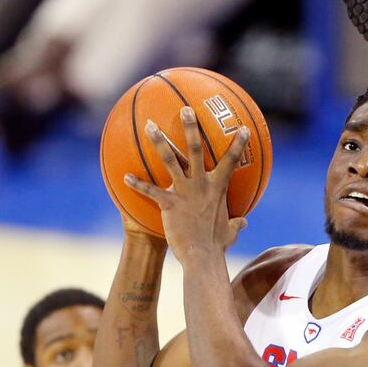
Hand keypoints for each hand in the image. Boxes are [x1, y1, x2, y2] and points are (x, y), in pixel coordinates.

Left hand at [124, 107, 248, 262]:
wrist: (202, 256)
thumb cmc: (216, 246)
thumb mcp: (229, 232)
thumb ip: (235, 224)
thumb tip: (243, 223)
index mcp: (217, 188)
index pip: (231, 162)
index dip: (239, 145)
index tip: (243, 128)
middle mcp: (201, 185)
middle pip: (195, 149)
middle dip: (191, 127)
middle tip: (185, 109)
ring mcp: (184, 192)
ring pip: (170, 161)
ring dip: (159, 142)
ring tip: (150, 126)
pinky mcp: (169, 204)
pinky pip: (150, 191)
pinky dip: (137, 184)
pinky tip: (124, 177)